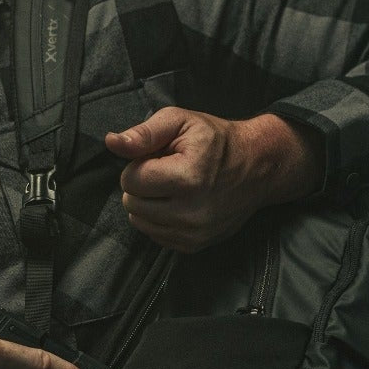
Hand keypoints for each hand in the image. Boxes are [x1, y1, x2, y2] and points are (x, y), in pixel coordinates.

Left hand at [105, 108, 323, 252]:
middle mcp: (191, 212)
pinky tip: (178, 204)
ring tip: (172, 188)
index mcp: (188, 178)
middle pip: (132, 203)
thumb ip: (144, 133)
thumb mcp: (181, 122)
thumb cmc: (216, 141)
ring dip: (148, 204)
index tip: (159, 158)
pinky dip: (159, 220)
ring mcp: (194, 233)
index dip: (139, 165)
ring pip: (139, 222)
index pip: (131, 180)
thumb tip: (112, 142)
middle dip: (141, 185)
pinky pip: (155, 235)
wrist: (257, 168)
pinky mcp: (194, 246)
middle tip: (165, 173)